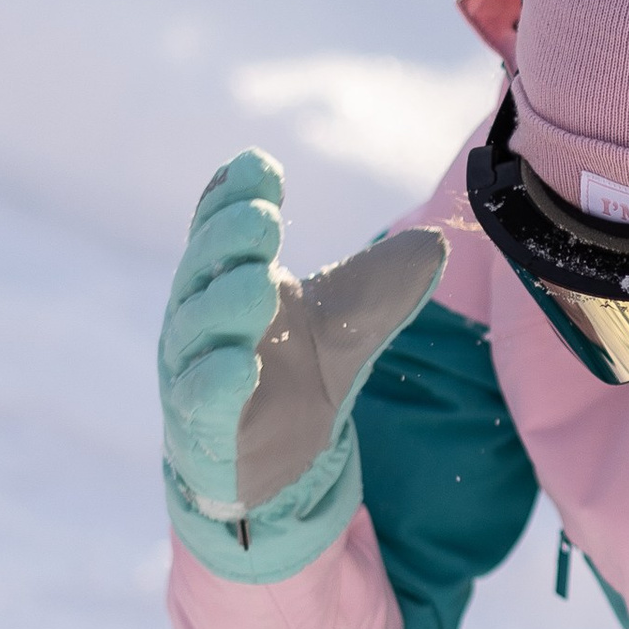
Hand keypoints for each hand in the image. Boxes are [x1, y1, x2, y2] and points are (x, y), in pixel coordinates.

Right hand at [160, 150, 443, 583]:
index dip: (232, 196)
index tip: (258, 167)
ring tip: (262, 283)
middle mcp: (201, 318)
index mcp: (229, 279)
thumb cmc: (303, 372)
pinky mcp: (201, 428)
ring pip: (197, 330)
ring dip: (225, 304)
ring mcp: (192, 371)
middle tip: (264, 217)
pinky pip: (200, 399)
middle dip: (229, 240)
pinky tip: (242, 363)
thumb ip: (387, 281)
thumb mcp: (353, 320)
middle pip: (204, 270)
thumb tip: (435, 242)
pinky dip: (217, 381)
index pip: (219, 228)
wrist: (282, 462)